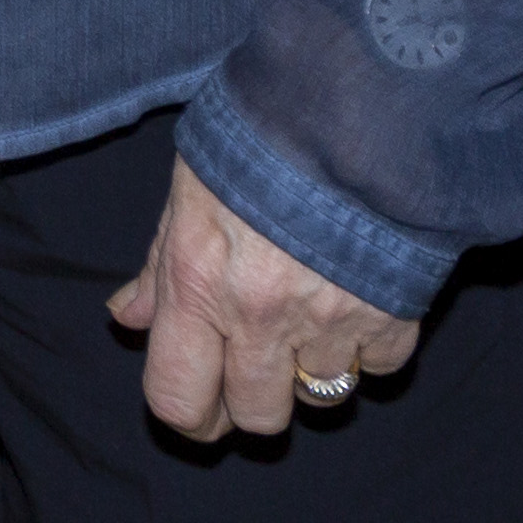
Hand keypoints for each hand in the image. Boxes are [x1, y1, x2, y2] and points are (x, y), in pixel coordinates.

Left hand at [109, 158, 422, 439]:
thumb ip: (159, 266)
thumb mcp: (188, 189)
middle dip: (252, 402)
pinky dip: (369, 350)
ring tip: (307, 323)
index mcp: (198, 284)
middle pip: (256, 417)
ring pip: (320, 400)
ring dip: (312, 373)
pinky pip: (379, 369)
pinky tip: (356, 305)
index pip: (177, 399)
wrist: (354, 105)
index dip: (187, 414)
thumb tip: (128, 318)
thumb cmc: (259, 136)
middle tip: (254, 366)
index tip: (198, 403)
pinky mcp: (395, 316)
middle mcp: (261, 316)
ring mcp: (331, 322)